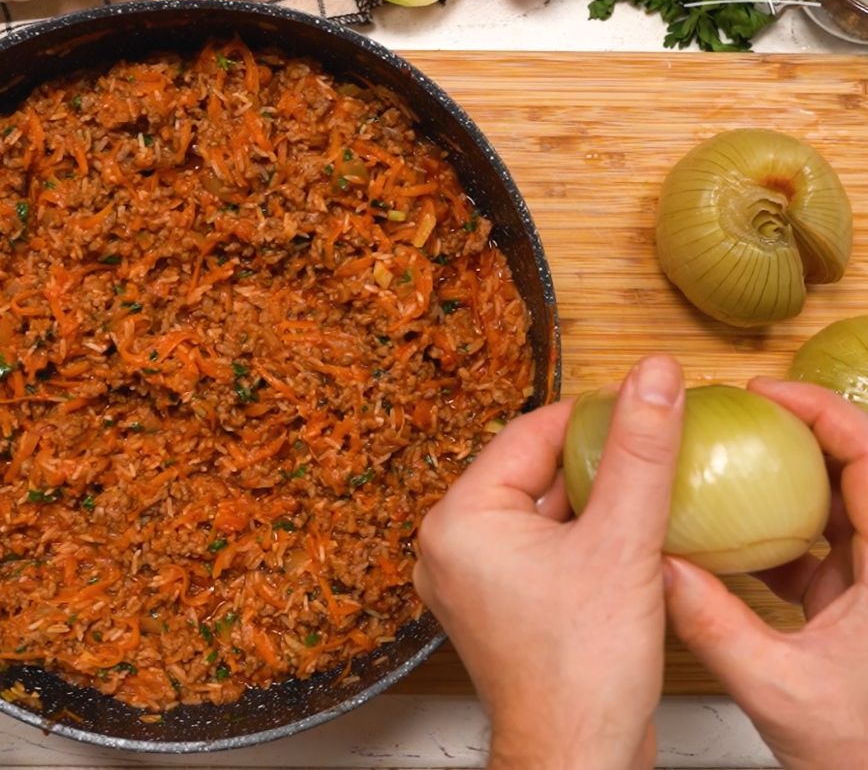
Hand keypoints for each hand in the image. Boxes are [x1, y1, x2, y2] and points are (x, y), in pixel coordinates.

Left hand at [414, 356, 684, 769]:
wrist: (578, 761)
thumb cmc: (584, 672)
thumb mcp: (621, 542)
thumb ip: (638, 452)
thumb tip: (653, 377)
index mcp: (460, 519)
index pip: (530, 433)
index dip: (591, 415)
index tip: (639, 405)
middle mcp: (452, 544)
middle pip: (533, 468)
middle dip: (592, 458)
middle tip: (648, 448)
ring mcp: (471, 575)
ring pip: (539, 506)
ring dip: (590, 495)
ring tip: (643, 487)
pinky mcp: (497, 600)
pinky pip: (539, 542)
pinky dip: (579, 531)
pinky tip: (623, 532)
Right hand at [664, 378, 867, 769]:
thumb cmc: (863, 754)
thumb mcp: (780, 692)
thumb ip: (715, 628)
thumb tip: (661, 570)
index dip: (822, 412)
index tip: (768, 391)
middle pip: (856, 467)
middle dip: (802, 428)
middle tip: (745, 411)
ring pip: (838, 501)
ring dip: (789, 474)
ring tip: (735, 456)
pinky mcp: (856, 599)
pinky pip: (820, 540)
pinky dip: (779, 525)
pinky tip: (737, 532)